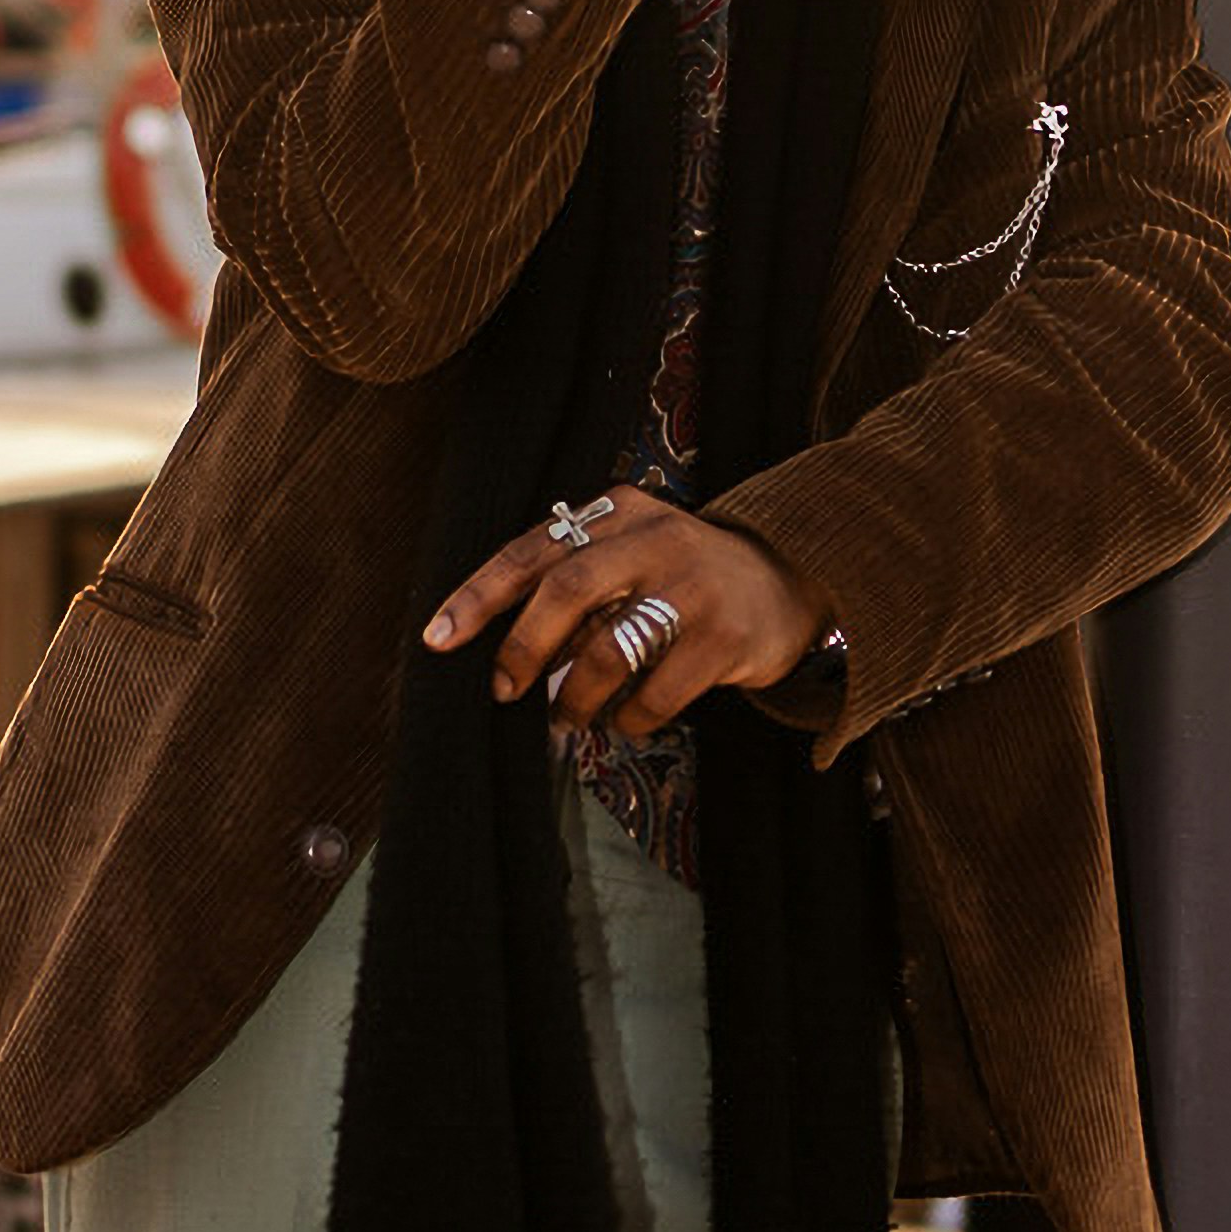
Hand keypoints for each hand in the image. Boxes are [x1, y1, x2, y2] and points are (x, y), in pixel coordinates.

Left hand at [424, 487, 819, 736]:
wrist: (793, 581)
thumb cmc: (686, 578)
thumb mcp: (632, 556)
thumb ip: (573, 586)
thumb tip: (497, 648)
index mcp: (620, 512)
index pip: (531, 550)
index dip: (478, 596)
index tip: (437, 640)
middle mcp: (657, 537)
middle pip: (567, 589)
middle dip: (524, 648)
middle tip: (504, 689)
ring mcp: (695, 585)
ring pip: (609, 650)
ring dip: (575, 698)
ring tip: (567, 717)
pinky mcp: (726, 636)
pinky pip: (655, 694)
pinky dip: (628, 718)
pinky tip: (626, 719)